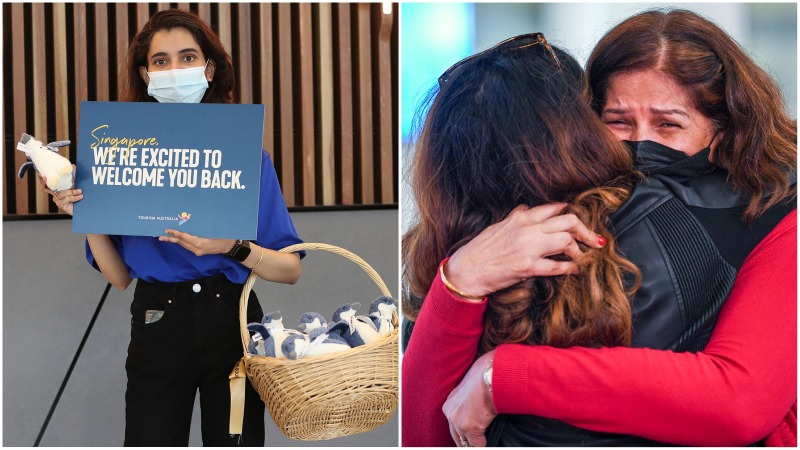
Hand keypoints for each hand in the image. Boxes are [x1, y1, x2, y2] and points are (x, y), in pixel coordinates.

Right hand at [38, 165, 81, 215]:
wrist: (82, 208)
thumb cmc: (77, 196)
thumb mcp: (75, 184)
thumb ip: (73, 176)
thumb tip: (72, 165)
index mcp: (57, 189)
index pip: (46, 184)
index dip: (42, 180)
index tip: (40, 174)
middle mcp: (55, 194)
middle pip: (46, 188)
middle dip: (44, 182)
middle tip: (45, 177)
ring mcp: (57, 200)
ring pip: (61, 193)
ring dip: (72, 191)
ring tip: (80, 191)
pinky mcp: (61, 205)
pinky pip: (66, 198)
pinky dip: (74, 197)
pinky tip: (80, 196)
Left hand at [159, 229, 235, 256]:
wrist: (229, 247)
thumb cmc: (223, 236)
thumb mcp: (212, 230)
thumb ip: (199, 229)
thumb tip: (188, 223)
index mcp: (200, 243)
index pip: (184, 237)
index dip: (175, 233)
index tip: (167, 230)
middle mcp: (197, 249)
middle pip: (181, 242)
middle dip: (170, 239)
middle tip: (160, 236)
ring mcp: (197, 252)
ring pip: (183, 245)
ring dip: (174, 241)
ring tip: (165, 238)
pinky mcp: (198, 252)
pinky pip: (187, 246)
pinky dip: (181, 242)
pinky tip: (177, 240)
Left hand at [444, 350, 496, 446]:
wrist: (489, 375)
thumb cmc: (484, 375)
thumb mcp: (472, 386)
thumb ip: (470, 399)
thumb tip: (478, 407)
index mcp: (450, 402)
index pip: (453, 423)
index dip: (462, 431)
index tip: (468, 436)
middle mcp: (450, 412)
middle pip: (455, 435)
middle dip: (465, 441)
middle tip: (472, 443)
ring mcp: (458, 421)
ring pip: (465, 442)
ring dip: (474, 443)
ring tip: (479, 443)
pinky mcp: (470, 428)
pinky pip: (477, 444)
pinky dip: (483, 445)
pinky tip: (487, 443)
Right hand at [445, 203, 604, 297]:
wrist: (466, 270)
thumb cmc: (480, 250)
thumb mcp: (498, 227)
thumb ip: (515, 218)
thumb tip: (526, 210)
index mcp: (520, 218)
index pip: (555, 209)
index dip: (572, 215)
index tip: (580, 224)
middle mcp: (526, 229)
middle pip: (568, 221)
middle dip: (585, 231)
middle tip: (594, 241)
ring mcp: (528, 248)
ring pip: (566, 241)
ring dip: (578, 251)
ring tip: (580, 257)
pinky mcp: (527, 267)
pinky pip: (557, 266)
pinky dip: (570, 268)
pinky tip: (574, 270)